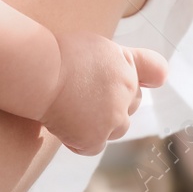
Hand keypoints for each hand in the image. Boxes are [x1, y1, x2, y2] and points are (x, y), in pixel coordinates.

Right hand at [40, 33, 168, 155]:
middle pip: (132, 103)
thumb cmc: (57, 54)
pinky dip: (78, 139)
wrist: (36, 71)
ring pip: (116, 128)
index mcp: (127, 63)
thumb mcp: (96, 45)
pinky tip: (62, 122)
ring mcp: (114, 118)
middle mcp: (127, 91)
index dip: (149, 75)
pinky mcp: (95, 138)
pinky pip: (92, 146)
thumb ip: (122, 60)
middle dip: (114, 101)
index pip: (156, 71)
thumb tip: (156, 77)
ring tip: (71, 106)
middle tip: (83, 92)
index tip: (149, 78)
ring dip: (99, 122)